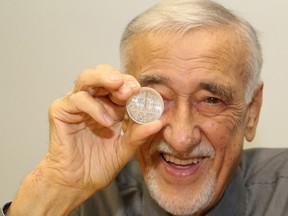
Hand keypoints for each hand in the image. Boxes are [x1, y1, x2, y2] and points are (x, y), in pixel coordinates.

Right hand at [45, 64, 162, 199]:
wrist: (77, 182)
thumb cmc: (99, 164)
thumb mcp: (124, 149)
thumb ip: (138, 135)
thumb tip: (159, 123)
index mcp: (109, 106)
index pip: (119, 84)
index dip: (129, 83)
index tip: (140, 90)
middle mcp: (92, 101)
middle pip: (102, 74)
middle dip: (118, 77)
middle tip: (130, 88)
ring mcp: (75, 104)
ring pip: (86, 78)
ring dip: (104, 80)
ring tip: (121, 91)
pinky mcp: (60, 110)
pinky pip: (77, 99)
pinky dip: (94, 107)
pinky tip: (106, 121)